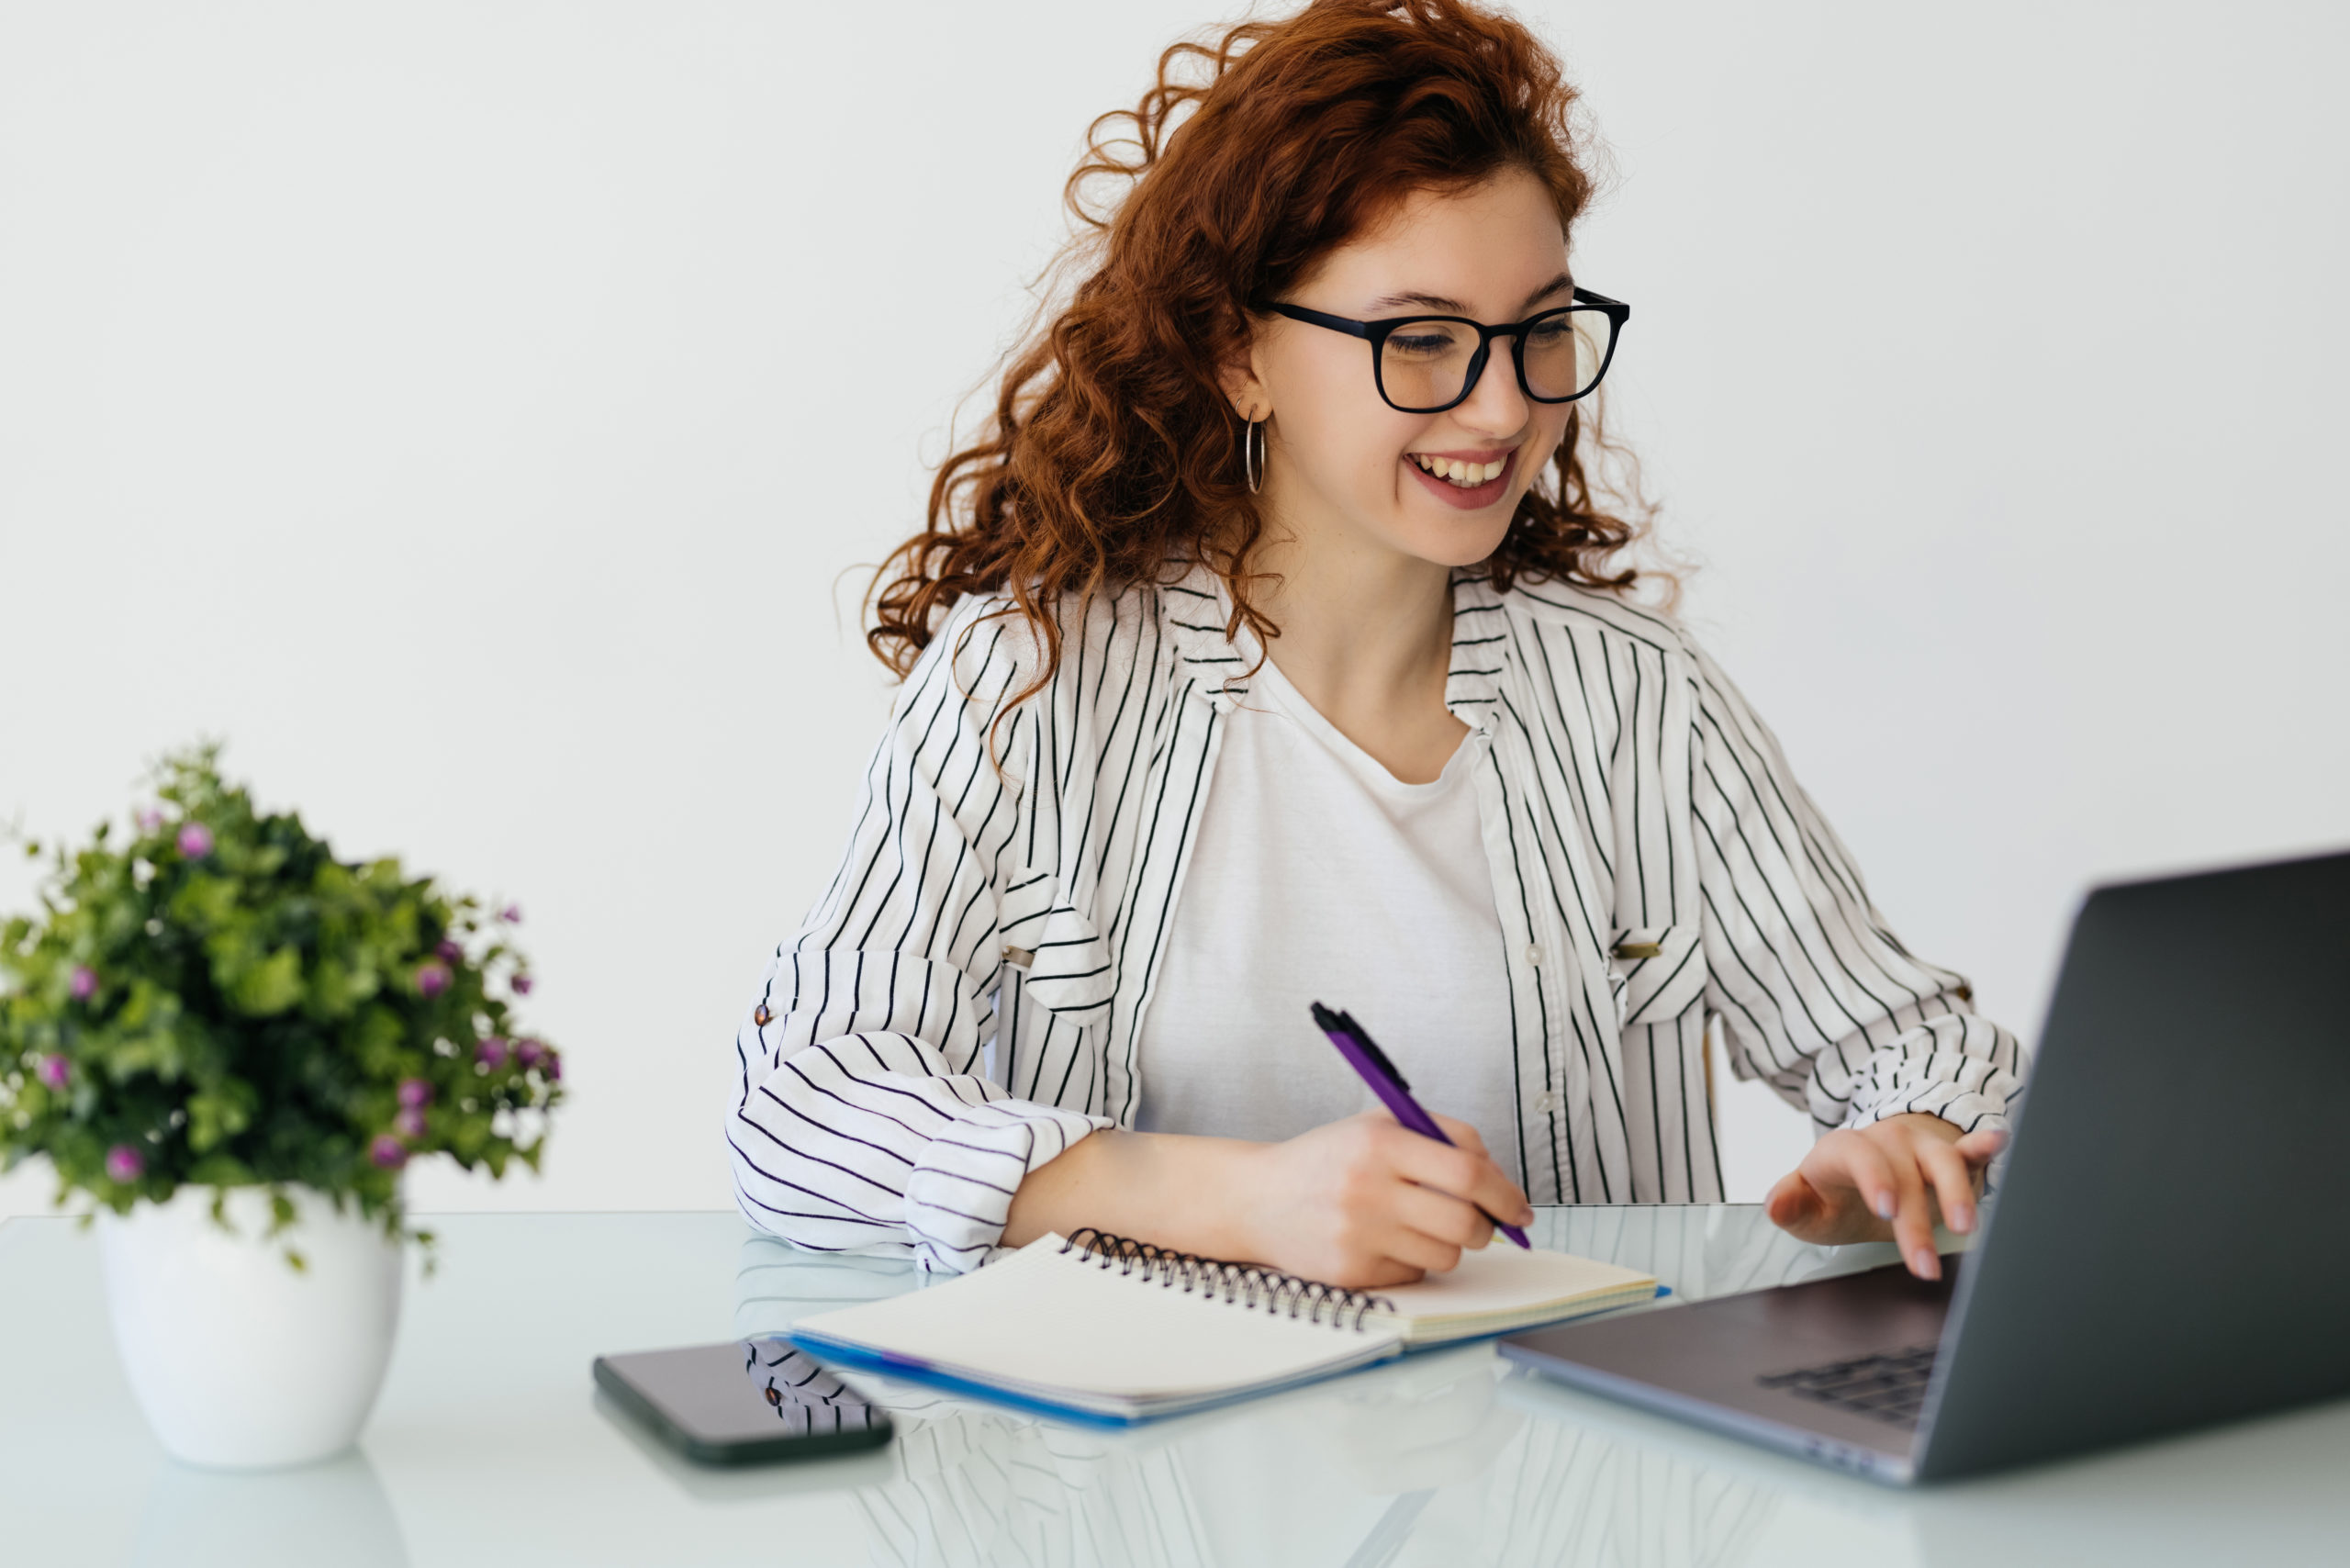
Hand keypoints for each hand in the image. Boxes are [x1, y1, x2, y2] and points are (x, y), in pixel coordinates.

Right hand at [1236, 1110, 1534, 1288]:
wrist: (1256, 1198)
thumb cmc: (1328, 1159)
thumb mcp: (1377, 1125)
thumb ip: (1442, 1137)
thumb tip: (1501, 1179)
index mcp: (1379, 1141)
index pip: (1467, 1170)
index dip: (1505, 1192)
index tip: (1521, 1208)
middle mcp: (1367, 1187)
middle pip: (1465, 1220)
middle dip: (1487, 1227)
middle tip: (1484, 1224)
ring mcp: (1357, 1233)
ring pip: (1446, 1253)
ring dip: (1448, 1243)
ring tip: (1418, 1225)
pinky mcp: (1350, 1271)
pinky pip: (1414, 1273)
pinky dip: (1412, 1260)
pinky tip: (1383, 1241)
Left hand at [1764, 1112, 2006, 1280]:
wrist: (1864, 1174)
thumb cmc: (1835, 1194)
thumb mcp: (1808, 1205)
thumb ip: (1790, 1205)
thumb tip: (1775, 1204)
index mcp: (1843, 1150)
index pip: (1859, 1155)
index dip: (1875, 1178)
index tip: (1887, 1209)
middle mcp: (1885, 1141)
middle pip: (1905, 1176)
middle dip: (1916, 1223)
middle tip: (1924, 1267)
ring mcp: (1920, 1146)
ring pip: (1943, 1162)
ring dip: (1957, 1193)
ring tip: (1967, 1226)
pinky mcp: (1950, 1155)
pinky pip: (1968, 1148)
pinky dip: (1984, 1146)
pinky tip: (2000, 1141)